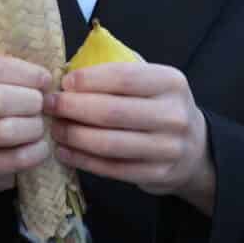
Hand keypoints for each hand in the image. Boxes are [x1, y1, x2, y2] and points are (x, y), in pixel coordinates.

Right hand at [0, 52, 56, 222]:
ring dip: (33, 126)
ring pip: (5, 130)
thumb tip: (48, 77)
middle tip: (44, 104)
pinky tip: (40, 146)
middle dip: (31, 101)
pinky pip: (13, 158)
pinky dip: (35, 152)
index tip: (46, 80)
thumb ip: (17, 68)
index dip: (26, 73)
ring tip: (40, 124)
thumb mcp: (0, 75)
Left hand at [50, 61, 214, 213]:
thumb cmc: (160, 106)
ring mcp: (167, 148)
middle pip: (112, 112)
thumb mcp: (152, 81)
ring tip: (55, 128)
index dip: (89, 80)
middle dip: (73, 108)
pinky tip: (65, 152)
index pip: (124, 77)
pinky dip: (83, 160)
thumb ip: (119, 72)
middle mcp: (173, 115)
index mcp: (171, 82)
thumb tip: (71, 68)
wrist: (194, 148)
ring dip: (74, 136)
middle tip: (49, 105)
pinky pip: (112, 168)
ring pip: (109, 144)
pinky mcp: (157, 174)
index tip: (64, 82)